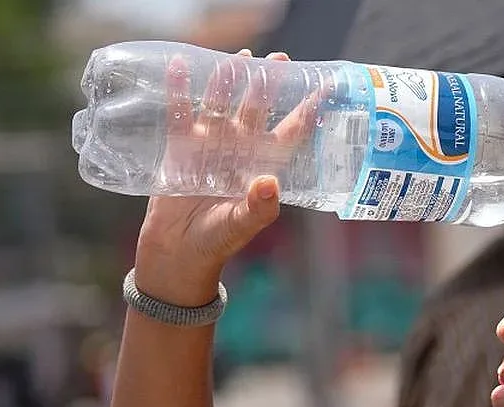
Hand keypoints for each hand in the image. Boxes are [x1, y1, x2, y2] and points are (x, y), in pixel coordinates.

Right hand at [135, 49, 316, 292]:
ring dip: (229, 81)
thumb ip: (259, 206)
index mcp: (262, 165)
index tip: (324, 89)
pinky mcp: (180, 146)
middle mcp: (239, 149)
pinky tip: (183, 66)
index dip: (306, 111)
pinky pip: (181, 112)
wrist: (179, 252)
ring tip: (239, 57)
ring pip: (222, 104)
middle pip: (257, 109)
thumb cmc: (217, 241)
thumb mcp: (241, 225)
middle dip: (268, 85)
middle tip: (279, 59)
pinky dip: (181, 90)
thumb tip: (269, 183)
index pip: (290, 132)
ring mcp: (210, 144)